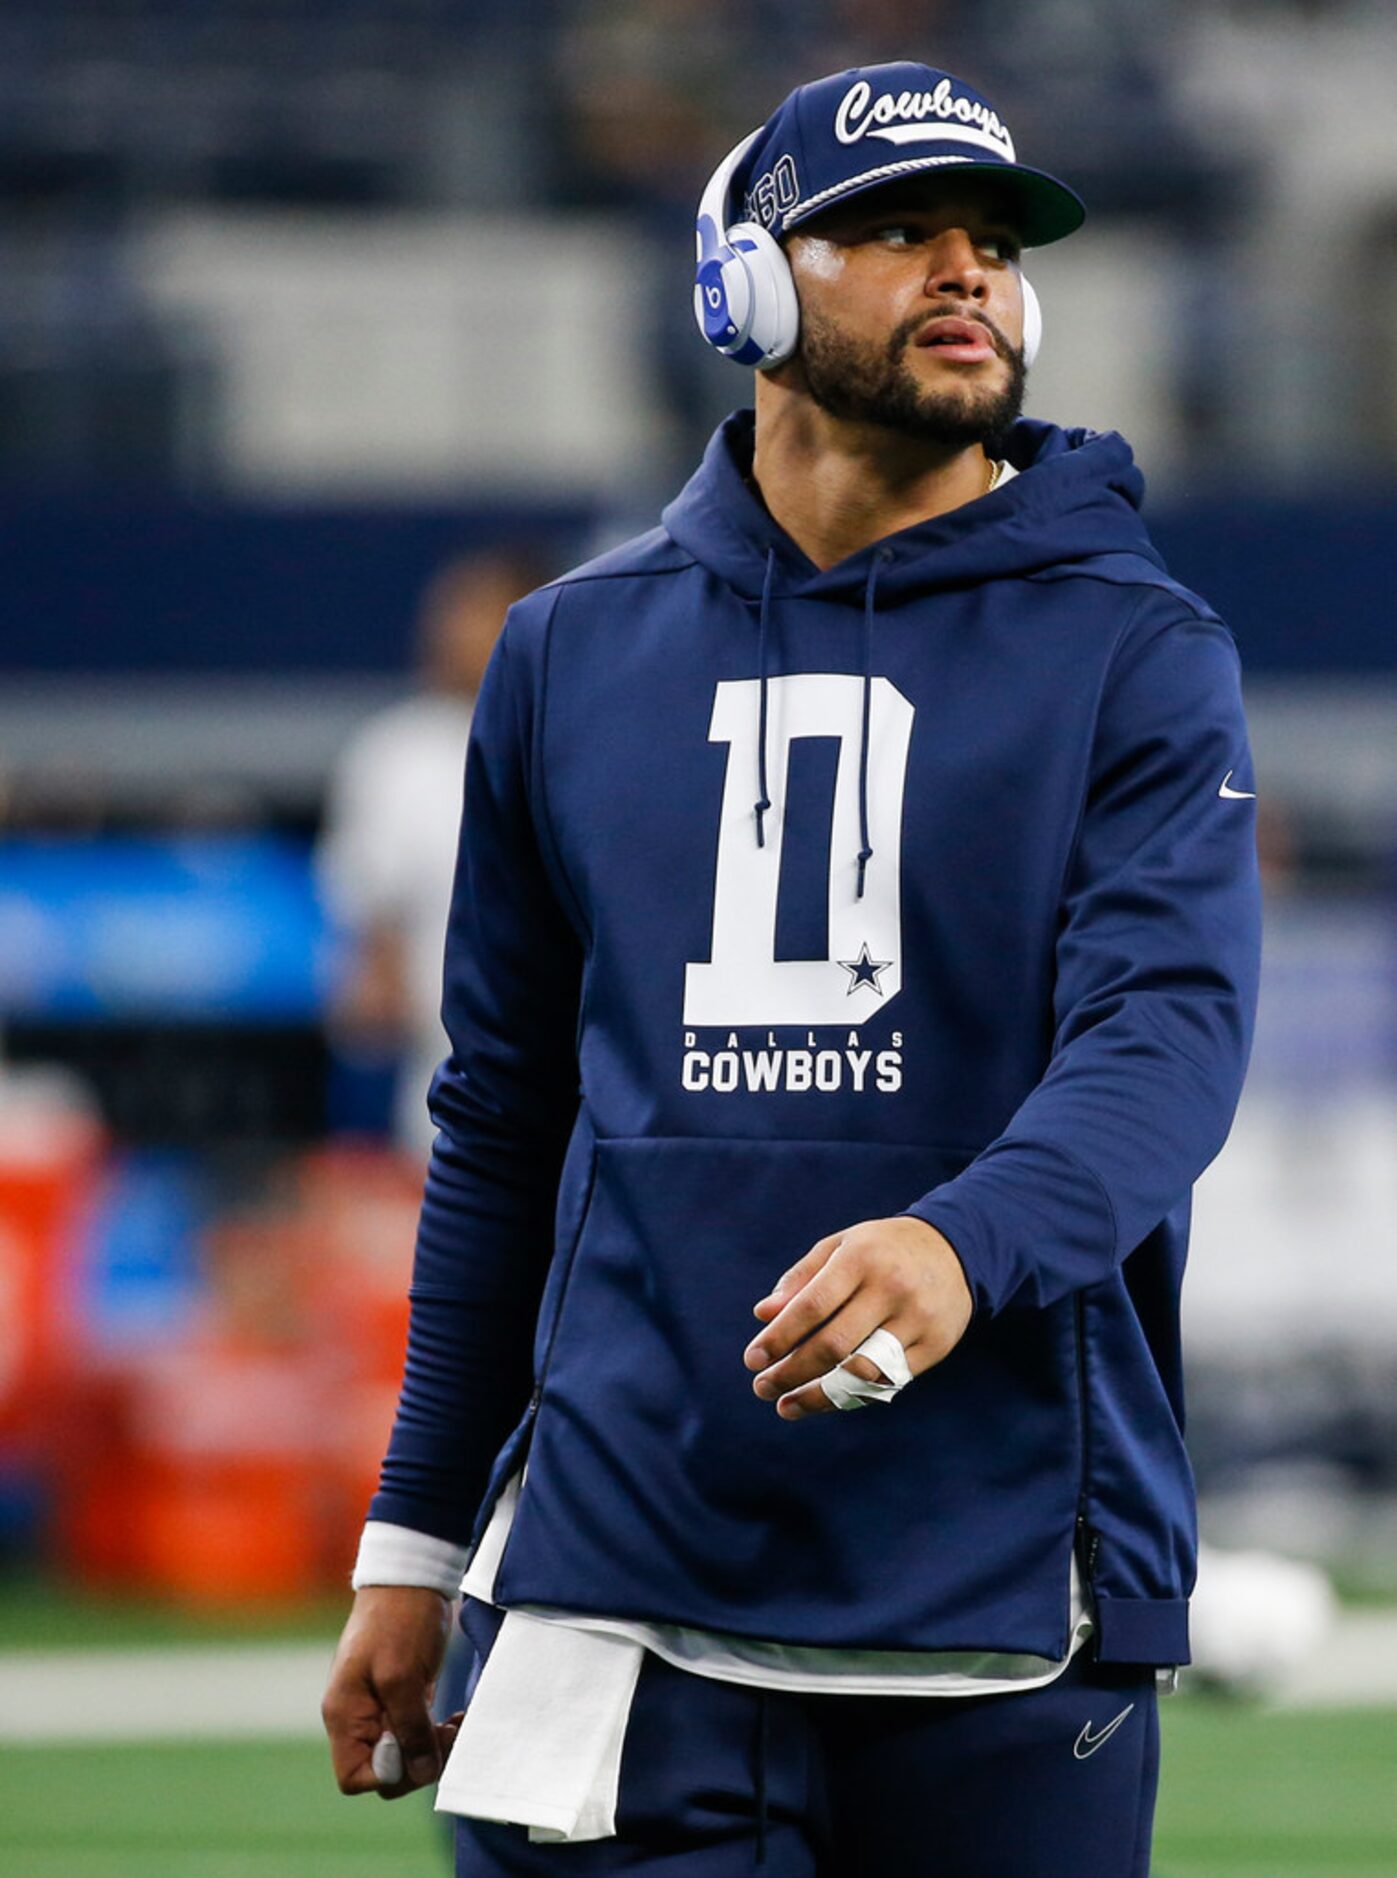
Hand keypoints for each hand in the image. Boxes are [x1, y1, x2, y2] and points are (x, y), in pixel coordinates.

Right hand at [322, 1585, 458, 1799]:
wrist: (411, 1577)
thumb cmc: (399, 1619)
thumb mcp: (403, 1676)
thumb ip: (410, 1728)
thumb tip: (422, 1773)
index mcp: (344, 1714)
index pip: (354, 1776)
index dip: (388, 1774)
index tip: (416, 1747)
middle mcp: (357, 1717)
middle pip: (384, 1770)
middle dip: (419, 1761)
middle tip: (447, 1734)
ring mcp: (379, 1707)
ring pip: (405, 1753)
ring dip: (433, 1747)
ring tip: (456, 1724)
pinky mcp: (401, 1697)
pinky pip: (416, 1733)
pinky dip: (436, 1733)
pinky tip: (455, 1718)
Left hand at [744, 1216, 972, 1419]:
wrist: (955, 1249)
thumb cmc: (881, 1250)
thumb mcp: (840, 1247)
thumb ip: (800, 1279)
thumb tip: (763, 1316)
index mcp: (861, 1258)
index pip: (812, 1306)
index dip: (779, 1337)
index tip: (752, 1359)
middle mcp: (891, 1288)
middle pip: (833, 1344)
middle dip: (791, 1371)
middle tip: (762, 1388)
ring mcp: (916, 1319)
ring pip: (861, 1371)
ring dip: (818, 1395)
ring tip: (786, 1405)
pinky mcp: (935, 1345)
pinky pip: (889, 1381)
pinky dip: (854, 1395)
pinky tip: (828, 1400)